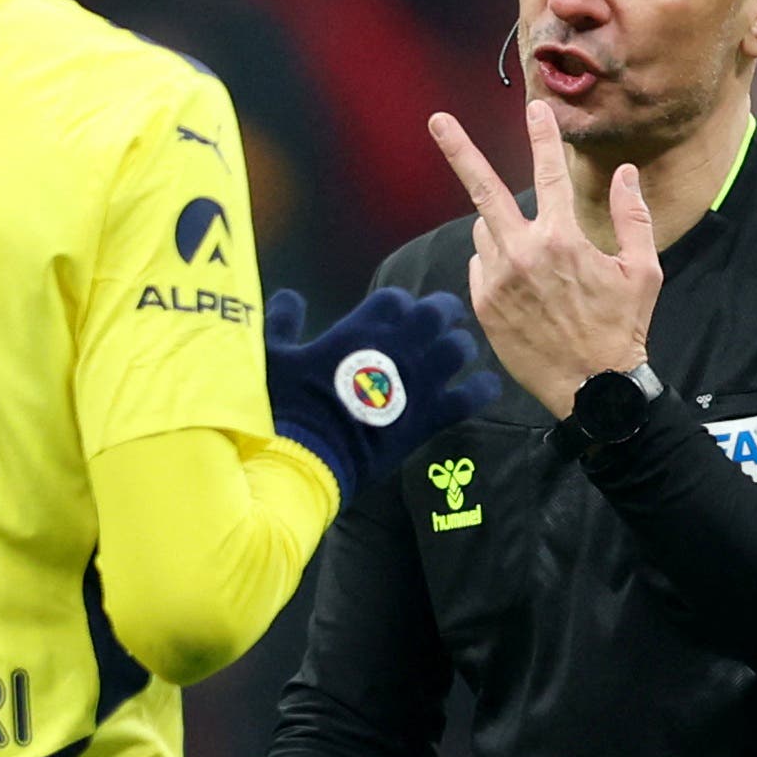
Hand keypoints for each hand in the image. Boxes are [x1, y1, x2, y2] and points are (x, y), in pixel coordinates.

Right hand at [263, 287, 501, 501]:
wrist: (307, 459)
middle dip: (441, 312)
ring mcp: (420, 383)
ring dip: (459, 346)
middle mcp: (399, 348)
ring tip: (455, 353)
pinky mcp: (431, 418)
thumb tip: (289, 297)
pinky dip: (482, 389)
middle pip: (437, 312)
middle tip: (439, 320)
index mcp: (362, 329)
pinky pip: (471, 397)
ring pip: (459, 348)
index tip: (395, 313)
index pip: (396, 299)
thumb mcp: (273, 356)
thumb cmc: (286, 406)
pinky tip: (484, 386)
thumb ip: (282, 321)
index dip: (399, 303)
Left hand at [428, 100, 661, 418]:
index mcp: (563, 239)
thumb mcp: (643, 271)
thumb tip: (625, 172)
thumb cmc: (622, 328)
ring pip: (486, 231)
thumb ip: (633, 215)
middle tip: (437, 121)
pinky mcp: (483, 303)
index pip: (549, 173)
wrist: (591, 388)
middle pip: (483, 189)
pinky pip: (481, 266)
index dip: (542, 136)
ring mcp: (496, 279)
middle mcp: (522, 253)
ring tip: (535, 260)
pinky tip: (524, 287)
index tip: (534, 108)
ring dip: (503, 230)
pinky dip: (496, 264)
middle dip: (458, 150)